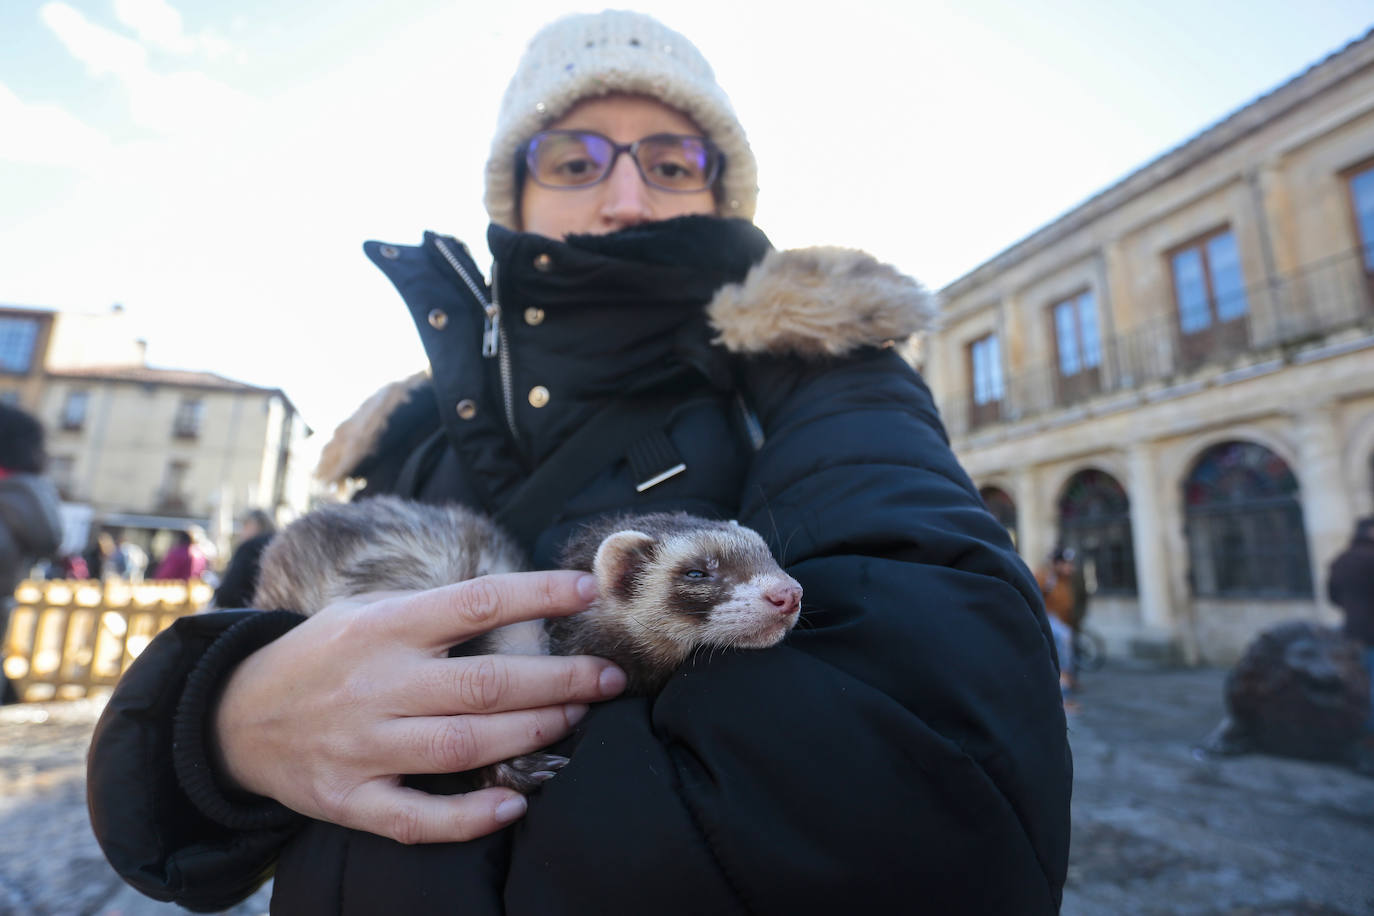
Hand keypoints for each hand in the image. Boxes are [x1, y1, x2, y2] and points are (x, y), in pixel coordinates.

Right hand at [212, 570, 625, 843]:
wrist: (231, 718)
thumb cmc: (318, 656)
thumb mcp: (362, 612)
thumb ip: (431, 611)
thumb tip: (517, 600)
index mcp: (383, 627)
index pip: (475, 602)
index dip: (538, 596)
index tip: (586, 592)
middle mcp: (376, 685)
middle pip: (484, 683)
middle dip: (559, 681)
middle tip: (608, 678)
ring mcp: (362, 746)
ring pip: (463, 746)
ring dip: (530, 735)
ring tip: (574, 721)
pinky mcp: (349, 800)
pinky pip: (418, 817)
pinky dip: (470, 816)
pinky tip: (515, 805)